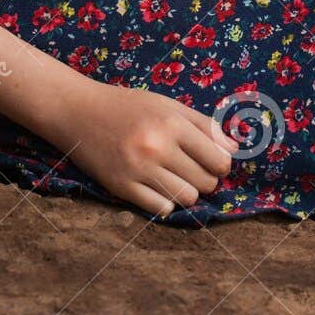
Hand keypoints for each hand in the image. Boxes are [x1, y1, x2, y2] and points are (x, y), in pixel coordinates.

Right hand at [59, 81, 234, 218]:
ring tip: (174, 178)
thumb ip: (203, 125)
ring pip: (187, 199)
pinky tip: (156, 187)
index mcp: (172, 123)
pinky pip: (162, 210)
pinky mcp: (122, 188)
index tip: (213, 161)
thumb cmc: (128, 106)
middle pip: (206, 182)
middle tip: (191, 168)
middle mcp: (157, 146)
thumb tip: (235, 149)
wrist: (79, 112)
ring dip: (186, 192)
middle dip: (205, 178)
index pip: (219, 159)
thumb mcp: (167, 105)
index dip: (222, 163)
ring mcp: (139, 169)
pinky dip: (165, 203)